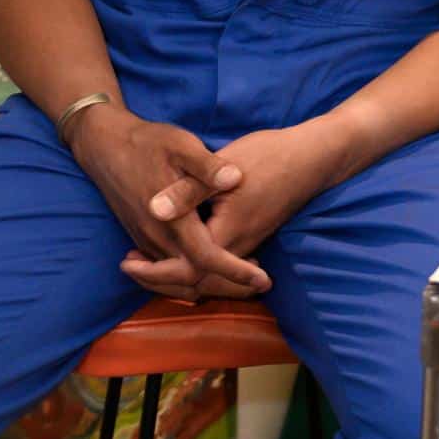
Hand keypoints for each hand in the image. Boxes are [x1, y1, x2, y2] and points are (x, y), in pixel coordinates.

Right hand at [69, 103, 270, 298]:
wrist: (103, 144)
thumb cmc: (145, 142)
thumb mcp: (180, 145)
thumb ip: (207, 166)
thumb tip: (236, 178)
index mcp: (172, 219)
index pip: (207, 258)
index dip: (236, 272)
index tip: (264, 279)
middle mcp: (157, 237)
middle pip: (195, 278)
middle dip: (228, 285)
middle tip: (260, 282)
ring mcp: (146, 239)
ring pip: (179, 276)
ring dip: (210, 280)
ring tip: (243, 273)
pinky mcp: (140, 236)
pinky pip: (166, 267)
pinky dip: (190, 272)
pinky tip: (210, 260)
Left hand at [121, 120, 349, 300]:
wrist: (310, 158)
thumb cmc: (267, 158)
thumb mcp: (224, 169)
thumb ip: (188, 191)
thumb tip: (153, 209)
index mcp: (228, 234)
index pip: (187, 271)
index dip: (154, 272)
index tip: (127, 264)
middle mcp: (238, 247)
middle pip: (196, 281)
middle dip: (160, 278)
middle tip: (128, 266)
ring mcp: (246, 242)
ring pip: (206, 274)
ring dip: (174, 271)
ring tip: (143, 260)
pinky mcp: (249, 233)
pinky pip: (215, 261)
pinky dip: (192, 261)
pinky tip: (176, 246)